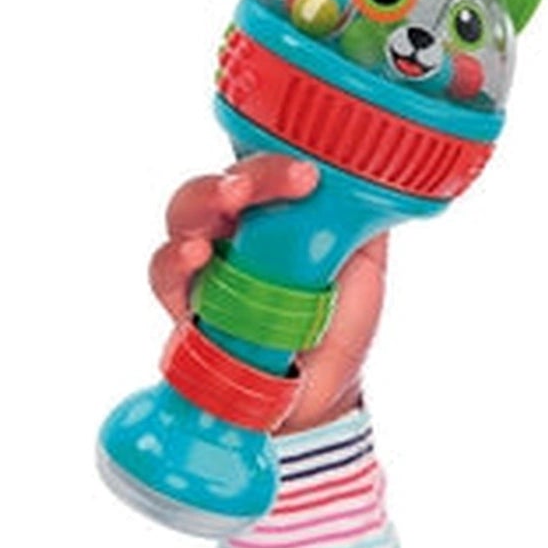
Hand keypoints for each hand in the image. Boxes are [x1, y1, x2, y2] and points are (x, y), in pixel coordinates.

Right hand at [150, 158, 390, 434]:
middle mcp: (236, 226)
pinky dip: (175, 259)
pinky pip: (165, 274)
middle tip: (274, 182)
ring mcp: (207, 261)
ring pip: (186, 213)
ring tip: (230, 201)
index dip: (275, 157)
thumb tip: (382, 175)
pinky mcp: (185, 303)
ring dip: (204, 200)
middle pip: (225, 182)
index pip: (265, 162)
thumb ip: (363, 219)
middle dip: (249, 177)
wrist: (324, 390)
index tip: (309, 172)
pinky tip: (195, 253)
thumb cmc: (337, 319)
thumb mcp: (365, 263)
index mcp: (277, 209)